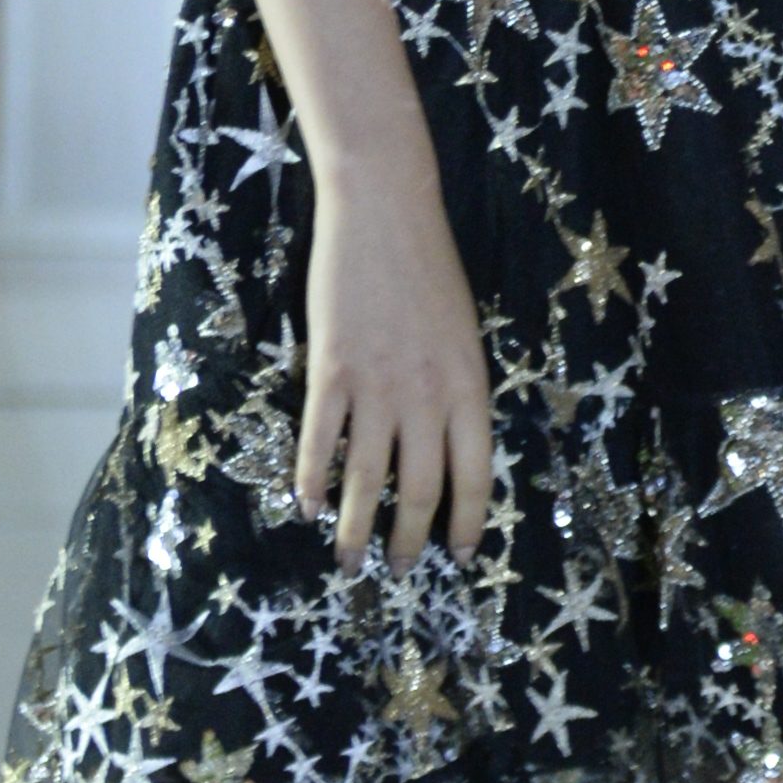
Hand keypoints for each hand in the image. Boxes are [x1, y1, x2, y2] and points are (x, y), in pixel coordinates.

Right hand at [295, 150, 494, 576]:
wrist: (385, 211)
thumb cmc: (428, 268)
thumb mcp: (462, 335)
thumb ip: (455, 391)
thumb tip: (442, 447)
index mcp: (470, 386)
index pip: (475, 475)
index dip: (467, 522)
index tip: (460, 556)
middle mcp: (427, 395)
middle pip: (420, 489)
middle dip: (409, 539)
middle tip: (399, 571)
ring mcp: (377, 385)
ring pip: (368, 477)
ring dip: (357, 527)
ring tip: (349, 560)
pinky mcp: (331, 370)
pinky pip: (320, 440)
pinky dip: (312, 478)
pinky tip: (307, 504)